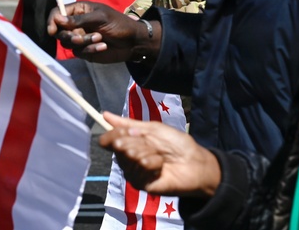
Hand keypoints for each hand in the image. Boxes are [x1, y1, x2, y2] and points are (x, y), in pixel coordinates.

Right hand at [48, 1, 159, 62]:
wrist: (133, 42)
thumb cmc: (119, 24)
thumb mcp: (100, 18)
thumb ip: (78, 19)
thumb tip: (57, 18)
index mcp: (78, 10)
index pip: (57, 13)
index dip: (52, 21)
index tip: (53, 30)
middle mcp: (76, 23)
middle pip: (59, 30)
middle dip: (69, 35)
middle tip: (80, 38)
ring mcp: (79, 37)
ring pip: (67, 43)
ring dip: (83, 42)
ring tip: (99, 39)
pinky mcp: (84, 50)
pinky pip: (78, 52)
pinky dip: (90, 50)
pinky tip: (103, 47)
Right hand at [99, 112, 220, 197]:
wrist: (194, 162)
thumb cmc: (175, 144)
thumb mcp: (152, 128)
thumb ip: (127, 123)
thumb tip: (104, 114)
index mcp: (128, 144)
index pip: (108, 139)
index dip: (116, 134)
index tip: (131, 131)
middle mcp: (126, 159)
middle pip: (119, 146)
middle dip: (139, 142)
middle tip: (154, 146)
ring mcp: (132, 172)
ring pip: (131, 156)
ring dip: (149, 152)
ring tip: (161, 157)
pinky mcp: (140, 184)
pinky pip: (141, 167)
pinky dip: (154, 164)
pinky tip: (161, 168)